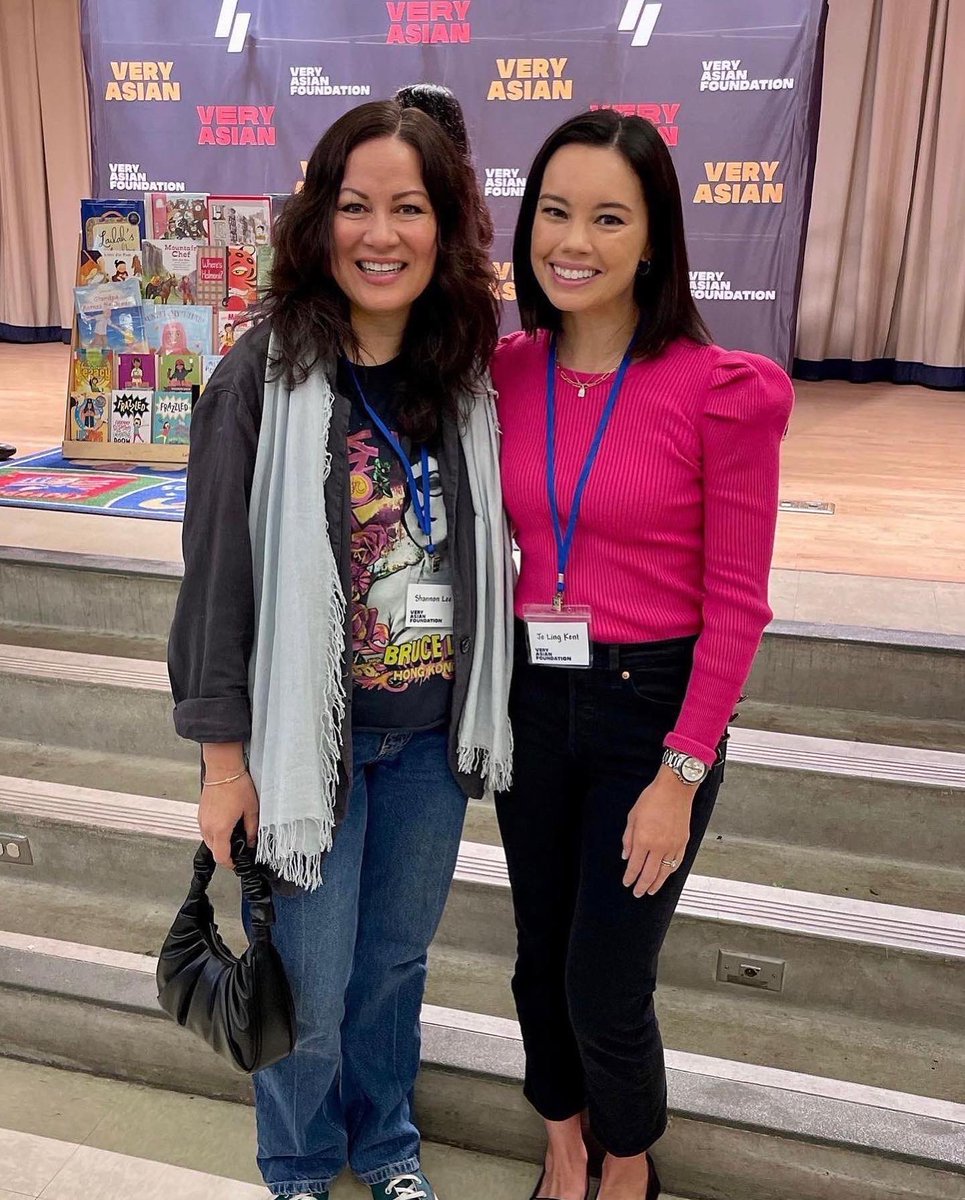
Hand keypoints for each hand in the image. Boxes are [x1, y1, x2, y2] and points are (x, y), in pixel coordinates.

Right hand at [198, 771, 259, 867]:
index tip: (237, 863)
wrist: (223, 769)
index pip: (221, 857)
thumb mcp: (251, 809)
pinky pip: (206, 830)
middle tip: (238, 849)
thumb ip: (252, 829)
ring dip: (219, 843)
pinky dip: (215, 833)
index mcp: (220, 829)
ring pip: (209, 841)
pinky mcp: (201, 814)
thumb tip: (252, 841)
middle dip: (226, 853)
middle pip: (214, 851)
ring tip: (233, 835)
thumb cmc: (237, 785)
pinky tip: (226, 825)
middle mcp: (207, 827)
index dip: (230, 864)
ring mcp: (202, 820)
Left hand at [621, 765, 695, 897]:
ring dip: (657, 884)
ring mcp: (673, 846)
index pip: (635, 866)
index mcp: (643, 840)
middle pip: (649, 874)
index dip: (630, 877)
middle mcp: (659, 846)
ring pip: (664, 872)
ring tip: (651, 890)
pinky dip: (670, 872)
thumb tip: (626, 855)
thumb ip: (628, 838)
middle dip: (642, 886)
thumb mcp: (632, 816)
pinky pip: (676, 863)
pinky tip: (666, 875)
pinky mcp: (683, 843)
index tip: (627, 882)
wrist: (675, 789)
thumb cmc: (653, 798)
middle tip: (638, 893)